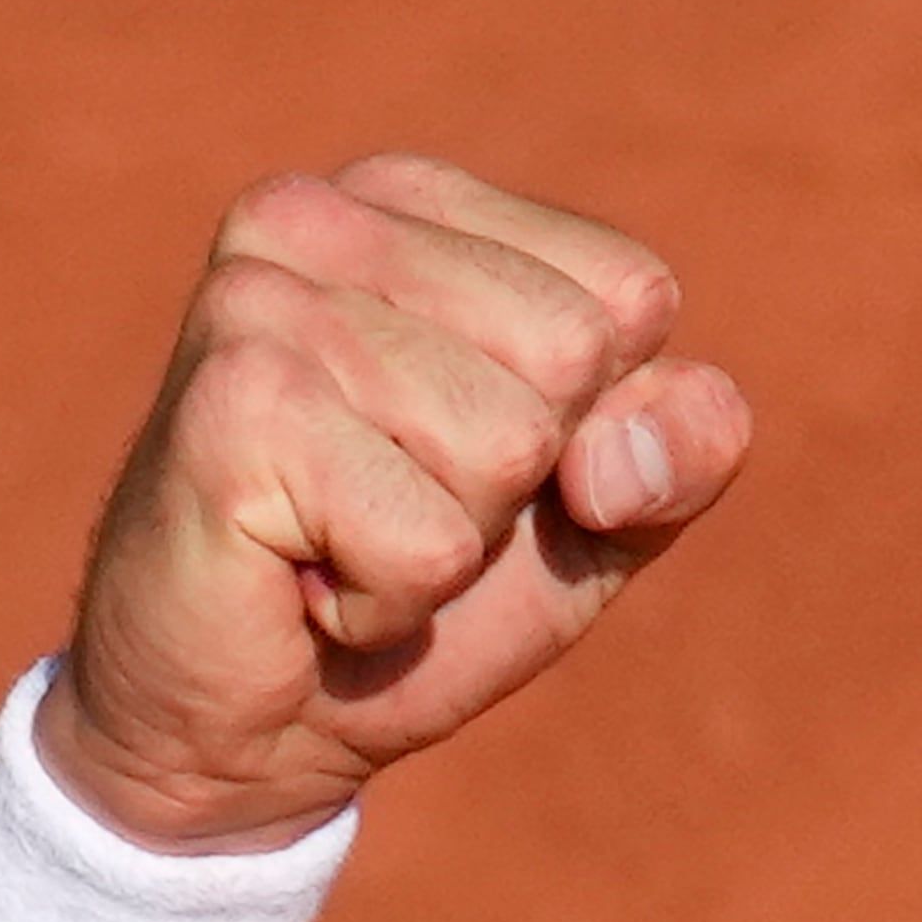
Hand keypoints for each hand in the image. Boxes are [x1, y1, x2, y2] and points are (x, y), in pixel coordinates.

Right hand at [36, 154, 754, 847]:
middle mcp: (320, 215)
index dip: (594, 420)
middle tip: (395, 505)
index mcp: (416, 201)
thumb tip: (620, 454)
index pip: (630, 293)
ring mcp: (263, 301)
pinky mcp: (235, 406)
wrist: (253, 720)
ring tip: (342, 537)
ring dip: (448, 545)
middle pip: (574, 353)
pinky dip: (390, 603)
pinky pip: (428, 542)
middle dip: (516, 481)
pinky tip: (302, 580)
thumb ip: (686, 443)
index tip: (475, 460)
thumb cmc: (426, 584)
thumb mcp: (604, 509)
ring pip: (506, 445)